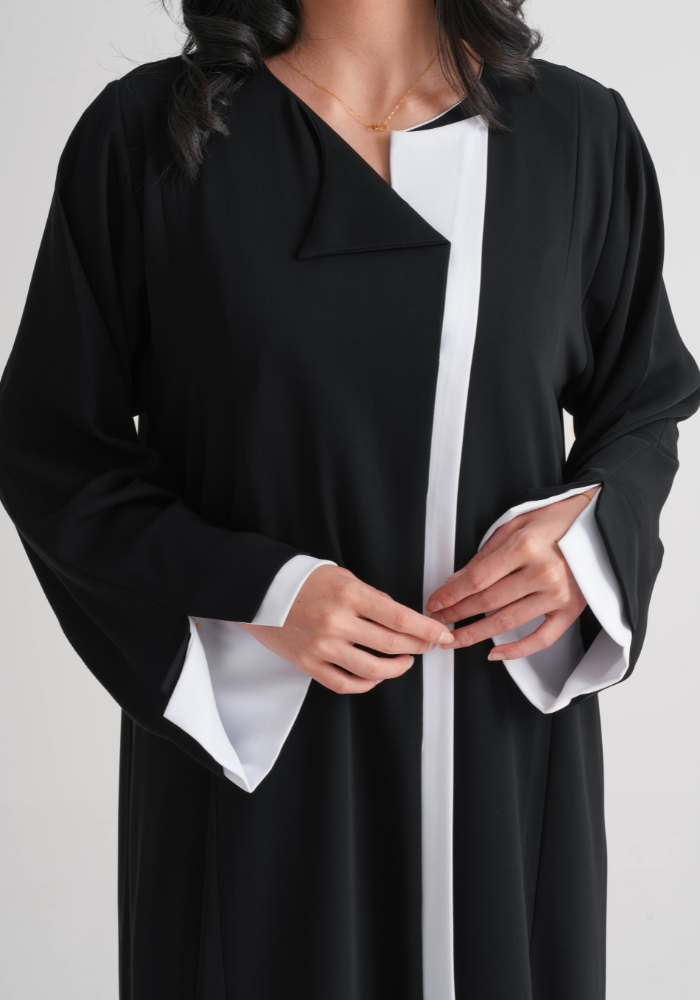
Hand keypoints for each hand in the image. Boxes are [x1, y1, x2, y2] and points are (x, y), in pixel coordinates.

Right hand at [238, 565, 453, 694]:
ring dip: (397, 668)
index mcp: (349, 594)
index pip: (399, 618)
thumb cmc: (300, 579)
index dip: (427, 630)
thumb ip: (370, 597)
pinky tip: (376, 676)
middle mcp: (337, 622)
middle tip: (430, 645)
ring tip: (405, 660)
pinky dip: (367, 684)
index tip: (442, 634)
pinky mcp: (309, 663)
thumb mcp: (341, 576)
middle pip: (392, 644)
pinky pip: (345, 683)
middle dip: (420, 647)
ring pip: (372, 670)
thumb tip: (399, 618)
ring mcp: (322, 646)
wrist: (259, 589)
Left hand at [425, 490, 598, 659]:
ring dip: (476, 633)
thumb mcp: (516, 524)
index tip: (435, 602)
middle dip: (457, 613)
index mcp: (526, 546)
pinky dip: (517, 650)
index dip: (451, 594)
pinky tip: (495, 653)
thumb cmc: (557, 519)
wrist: (601, 523)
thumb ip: (486, 553)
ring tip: (455, 638)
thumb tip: (457, 580)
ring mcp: (559, 595)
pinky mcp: (571, 610)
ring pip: (507, 622)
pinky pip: (541, 638)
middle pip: (488, 601)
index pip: (477, 578)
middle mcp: (543, 572)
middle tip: (438, 621)